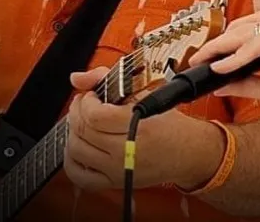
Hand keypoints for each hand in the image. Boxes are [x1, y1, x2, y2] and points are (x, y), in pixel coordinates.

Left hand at [63, 67, 201, 191]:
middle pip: (83, 131)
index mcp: (139, 124)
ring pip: (76, 152)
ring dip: (73, 132)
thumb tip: (77, 77)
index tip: (91, 94)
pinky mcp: (114, 182)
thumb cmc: (169, 122)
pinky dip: (72, 159)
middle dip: (77, 111)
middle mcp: (127, 150)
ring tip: (82, 121)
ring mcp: (118, 169)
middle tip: (84, 103)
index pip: (95, 115)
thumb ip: (108, 79)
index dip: (86, 101)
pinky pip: (79, 175)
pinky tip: (80, 145)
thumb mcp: (145, 93)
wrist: (187, 151)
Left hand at [189, 11, 259, 120]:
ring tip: (202, 59)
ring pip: (244, 32)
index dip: (229, 40)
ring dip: (220, 46)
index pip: (251, 29)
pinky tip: (219, 68)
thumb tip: (220, 85)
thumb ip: (245, 82)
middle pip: (243, 27)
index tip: (211, 55)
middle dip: (219, 41)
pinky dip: (233, 59)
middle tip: (199, 56)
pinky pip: (251, 46)